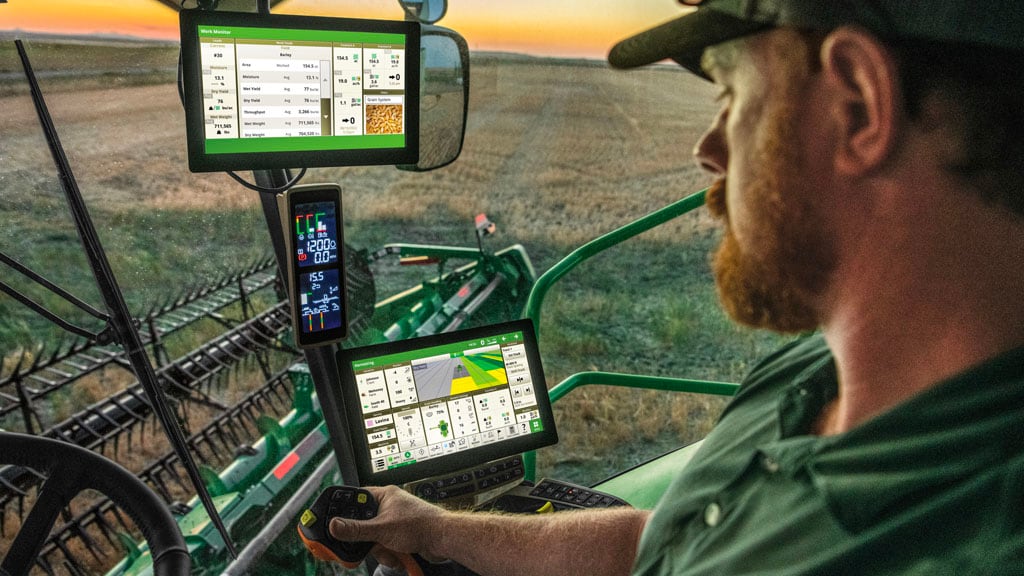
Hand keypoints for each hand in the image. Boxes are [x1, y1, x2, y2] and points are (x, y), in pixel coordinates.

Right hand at [328, 485, 447, 567]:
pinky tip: (398, 556)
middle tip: (370, 545)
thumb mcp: (382, 529)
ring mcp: (395, 521)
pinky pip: (386, 546)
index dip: (346, 512)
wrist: (443, 539)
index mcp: (384, 496)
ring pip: (374, 538)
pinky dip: (390, 554)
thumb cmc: (421, 524)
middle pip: (364, 524)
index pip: (356, 499)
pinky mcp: (400, 535)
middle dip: (368, 540)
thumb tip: (335, 526)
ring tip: (391, 551)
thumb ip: (356, 529)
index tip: (337, 525)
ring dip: (381, 550)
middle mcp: (389, 506)